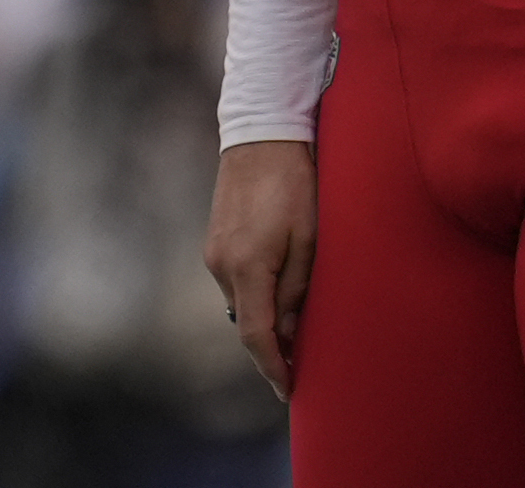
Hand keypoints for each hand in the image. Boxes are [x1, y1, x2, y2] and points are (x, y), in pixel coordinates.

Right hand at [205, 140, 317, 400]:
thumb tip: (288, 331)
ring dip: (264, 317)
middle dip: (270, 347)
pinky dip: (256, 293)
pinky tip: (278, 290)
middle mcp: (222, 265)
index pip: (256, 336)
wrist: (262, 134)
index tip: (288, 388)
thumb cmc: (296, 182)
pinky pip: (236, 281)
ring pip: (241, 302)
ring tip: (295, 328)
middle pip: (247, 322)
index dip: (272, 367)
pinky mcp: (214, 241)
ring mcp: (214, 253)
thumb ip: (297, 288)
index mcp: (247, 267)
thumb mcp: (310, 237)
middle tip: (299, 365)